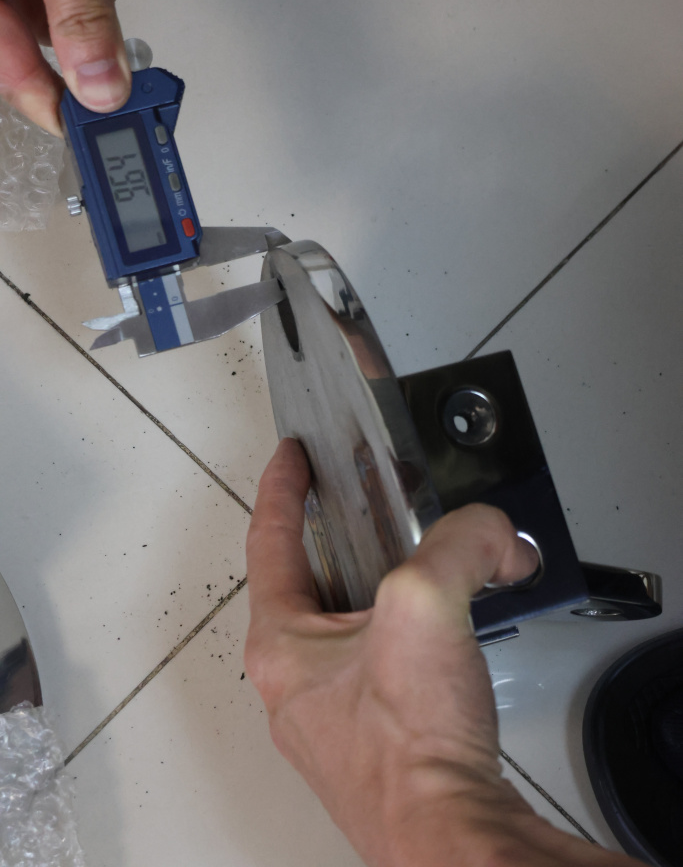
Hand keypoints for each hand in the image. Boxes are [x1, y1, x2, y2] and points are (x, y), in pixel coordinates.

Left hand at [246, 439, 642, 866]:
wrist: (452, 840)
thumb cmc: (411, 754)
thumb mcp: (426, 607)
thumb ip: (461, 544)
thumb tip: (490, 534)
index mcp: (282, 646)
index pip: (269, 542)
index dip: (281, 487)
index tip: (291, 458)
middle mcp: (299, 684)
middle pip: (307, 583)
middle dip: (334, 537)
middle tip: (356, 503)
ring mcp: (335, 716)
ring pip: (347, 627)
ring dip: (378, 588)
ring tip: (415, 561)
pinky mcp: (378, 740)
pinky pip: (382, 665)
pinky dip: (408, 634)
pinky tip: (446, 632)